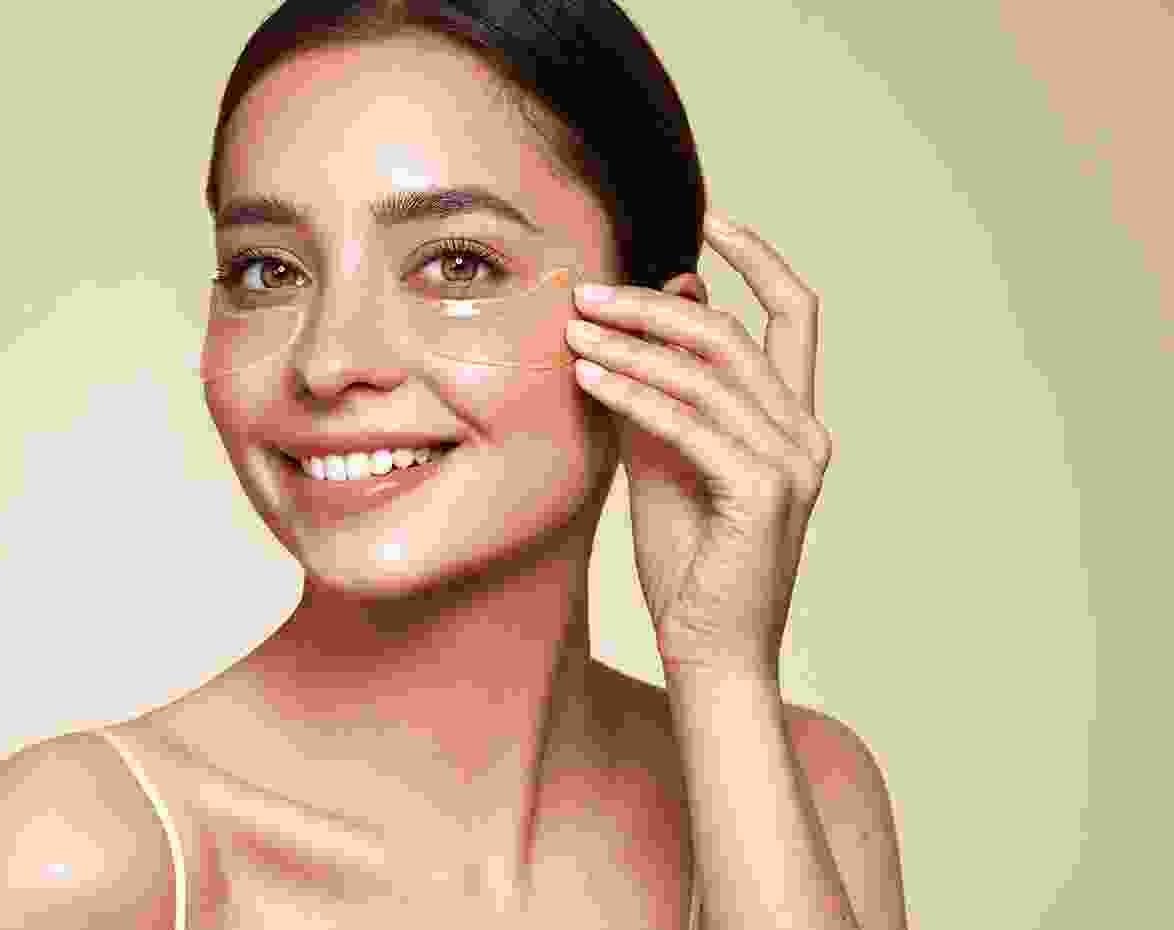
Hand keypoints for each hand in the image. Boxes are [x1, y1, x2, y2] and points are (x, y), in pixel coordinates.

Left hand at [565, 211, 830, 676]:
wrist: (710, 653)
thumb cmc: (688, 560)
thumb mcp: (668, 456)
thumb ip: (663, 388)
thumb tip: (651, 308)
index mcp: (794, 418)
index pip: (794, 312)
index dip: (758, 255)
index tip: (707, 215)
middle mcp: (806, 433)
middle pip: (733, 334)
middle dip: (653, 305)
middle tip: (585, 292)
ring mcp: (792, 464)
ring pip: (709, 373)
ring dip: (632, 344)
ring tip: (571, 330)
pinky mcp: (763, 495)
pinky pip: (691, 424)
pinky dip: (637, 394)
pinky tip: (587, 376)